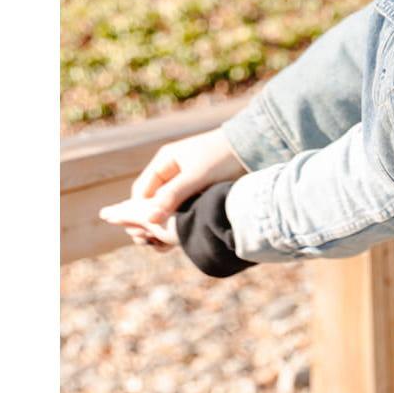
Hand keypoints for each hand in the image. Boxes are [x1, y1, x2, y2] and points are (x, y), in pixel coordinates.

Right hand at [98, 126, 244, 249]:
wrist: (254, 147)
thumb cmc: (223, 156)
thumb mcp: (196, 176)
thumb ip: (173, 196)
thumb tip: (150, 219)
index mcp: (165, 161)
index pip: (142, 191)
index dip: (139, 212)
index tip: (145, 232)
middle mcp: (172, 171)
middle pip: (152, 201)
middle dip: (152, 221)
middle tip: (154, 242)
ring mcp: (184, 182)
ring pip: (167, 208)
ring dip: (166, 224)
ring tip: (167, 244)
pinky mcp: (198, 191)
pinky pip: (182, 210)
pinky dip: (180, 222)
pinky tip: (183, 238)